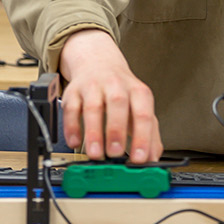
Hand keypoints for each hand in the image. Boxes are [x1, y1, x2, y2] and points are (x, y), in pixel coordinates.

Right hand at [57, 30, 161, 162]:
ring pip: (92, 107)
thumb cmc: (122, 92)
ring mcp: (93, 86)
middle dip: (116, 131)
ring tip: (95, 154)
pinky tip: (75, 142)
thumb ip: (150, 135)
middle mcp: (116, 85)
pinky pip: (70, 108)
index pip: (143, 114)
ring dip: (93, 132)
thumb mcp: (141, 108)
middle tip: (115, 154)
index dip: (142, 137)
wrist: (99, 63)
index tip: (139, 159)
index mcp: (137, 92)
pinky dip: (71, 127)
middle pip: (118, 104)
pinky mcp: (73, 91)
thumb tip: (153, 159)